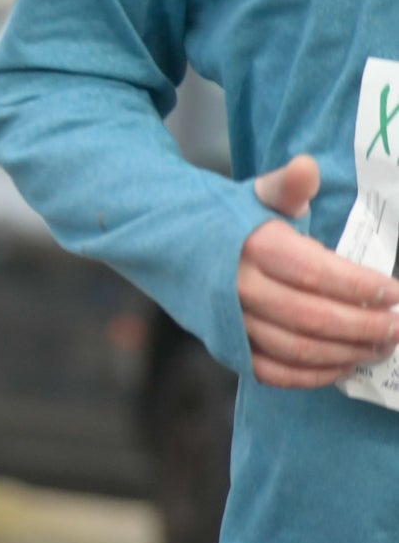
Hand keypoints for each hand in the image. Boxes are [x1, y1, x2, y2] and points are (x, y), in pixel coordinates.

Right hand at [238, 156, 398, 387]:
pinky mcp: (227, 347)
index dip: (360, 287)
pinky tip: (344, 366)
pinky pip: (272, 372)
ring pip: (296, 348)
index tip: (396, 293)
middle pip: (311, 317)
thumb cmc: (229, 222)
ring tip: (382, 346)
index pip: (315, 272)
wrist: (166, 246)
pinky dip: (312, 376)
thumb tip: (307, 166)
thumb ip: (289, 186)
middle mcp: (239, 288)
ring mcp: (231, 322)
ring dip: (347, 352)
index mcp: (253, 247)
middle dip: (364, 326)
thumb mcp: (257, 196)